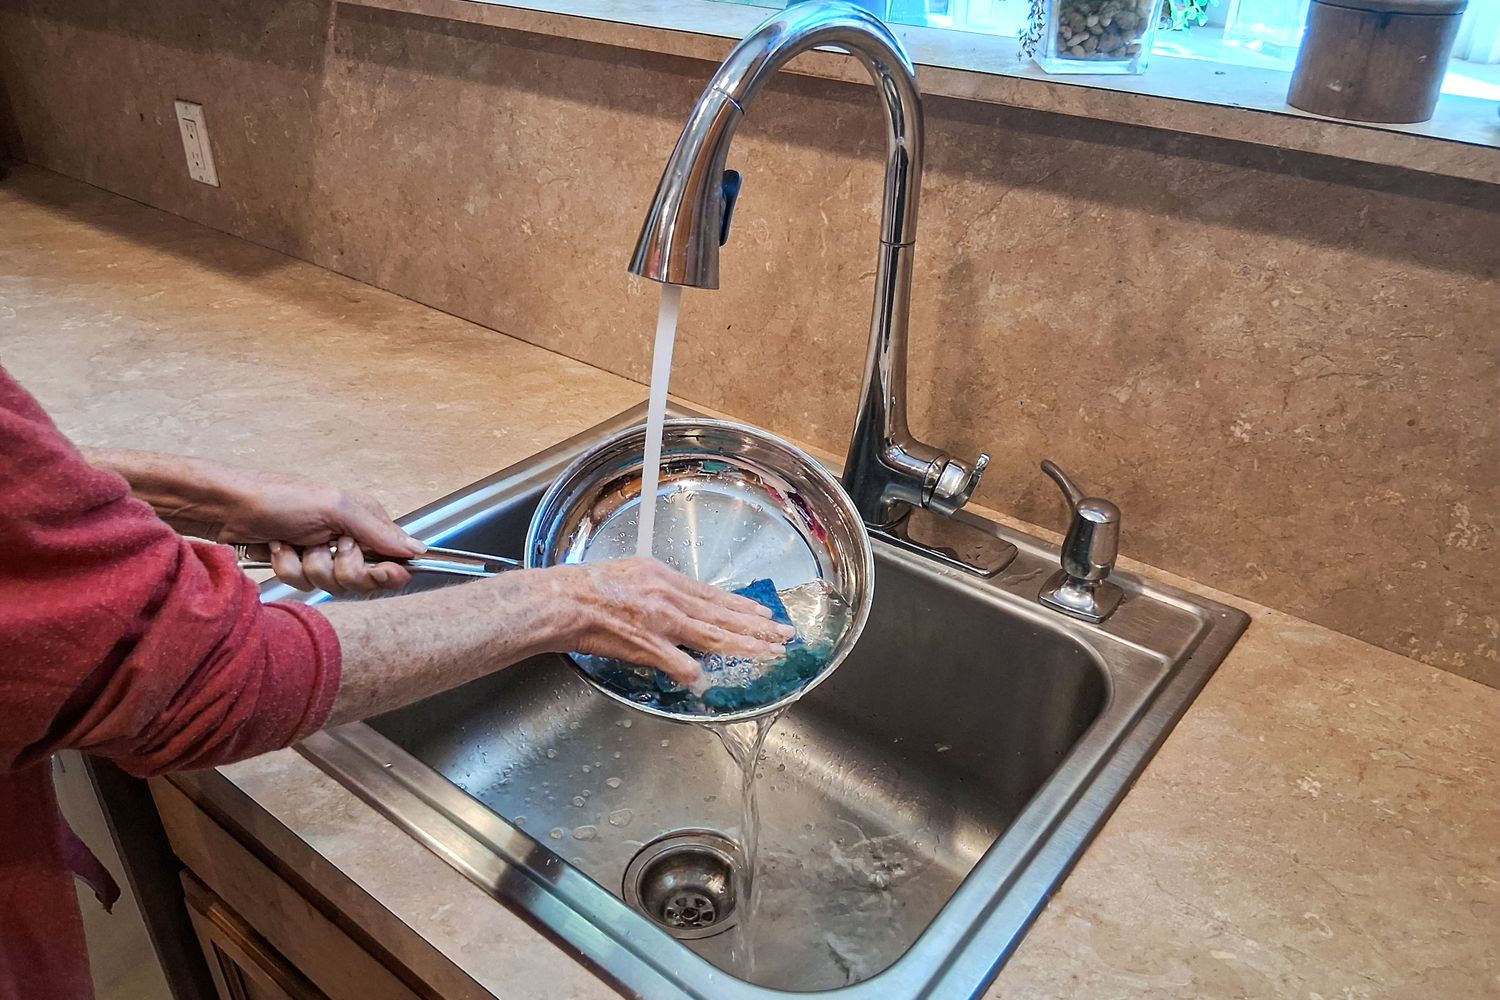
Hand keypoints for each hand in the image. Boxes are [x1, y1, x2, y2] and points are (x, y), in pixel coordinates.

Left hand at [210, 469, 424, 594]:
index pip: (394, 560)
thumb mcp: (336, 508)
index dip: (386, 572)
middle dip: (339, 569)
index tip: (377, 571)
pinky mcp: (299, 566)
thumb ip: (378, 532)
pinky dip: (287, 567)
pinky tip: (279, 548)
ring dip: (307, 566)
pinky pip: (303, 585)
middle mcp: (348, 539)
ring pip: (330, 585)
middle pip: (363, 580)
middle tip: (324, 546)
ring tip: (295, 542)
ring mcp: (322, 555)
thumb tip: (417, 549)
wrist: (230, 508)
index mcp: (366, 522)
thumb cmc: (281, 497)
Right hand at [558, 557, 795, 684]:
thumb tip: (678, 606)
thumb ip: (660, 593)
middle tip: (785, 635)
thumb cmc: (589, 586)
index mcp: (667, 580)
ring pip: (714, 637)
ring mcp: (662, 623)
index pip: (716, 596)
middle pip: (724, 616)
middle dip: (759, 627)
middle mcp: (671, 599)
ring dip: (745, 647)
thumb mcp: (633, 574)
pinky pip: (679, 664)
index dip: (744, 607)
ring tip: (770, 654)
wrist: (564, 600)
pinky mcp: (648, 645)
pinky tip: (708, 684)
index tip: (766, 614)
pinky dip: (694, 674)